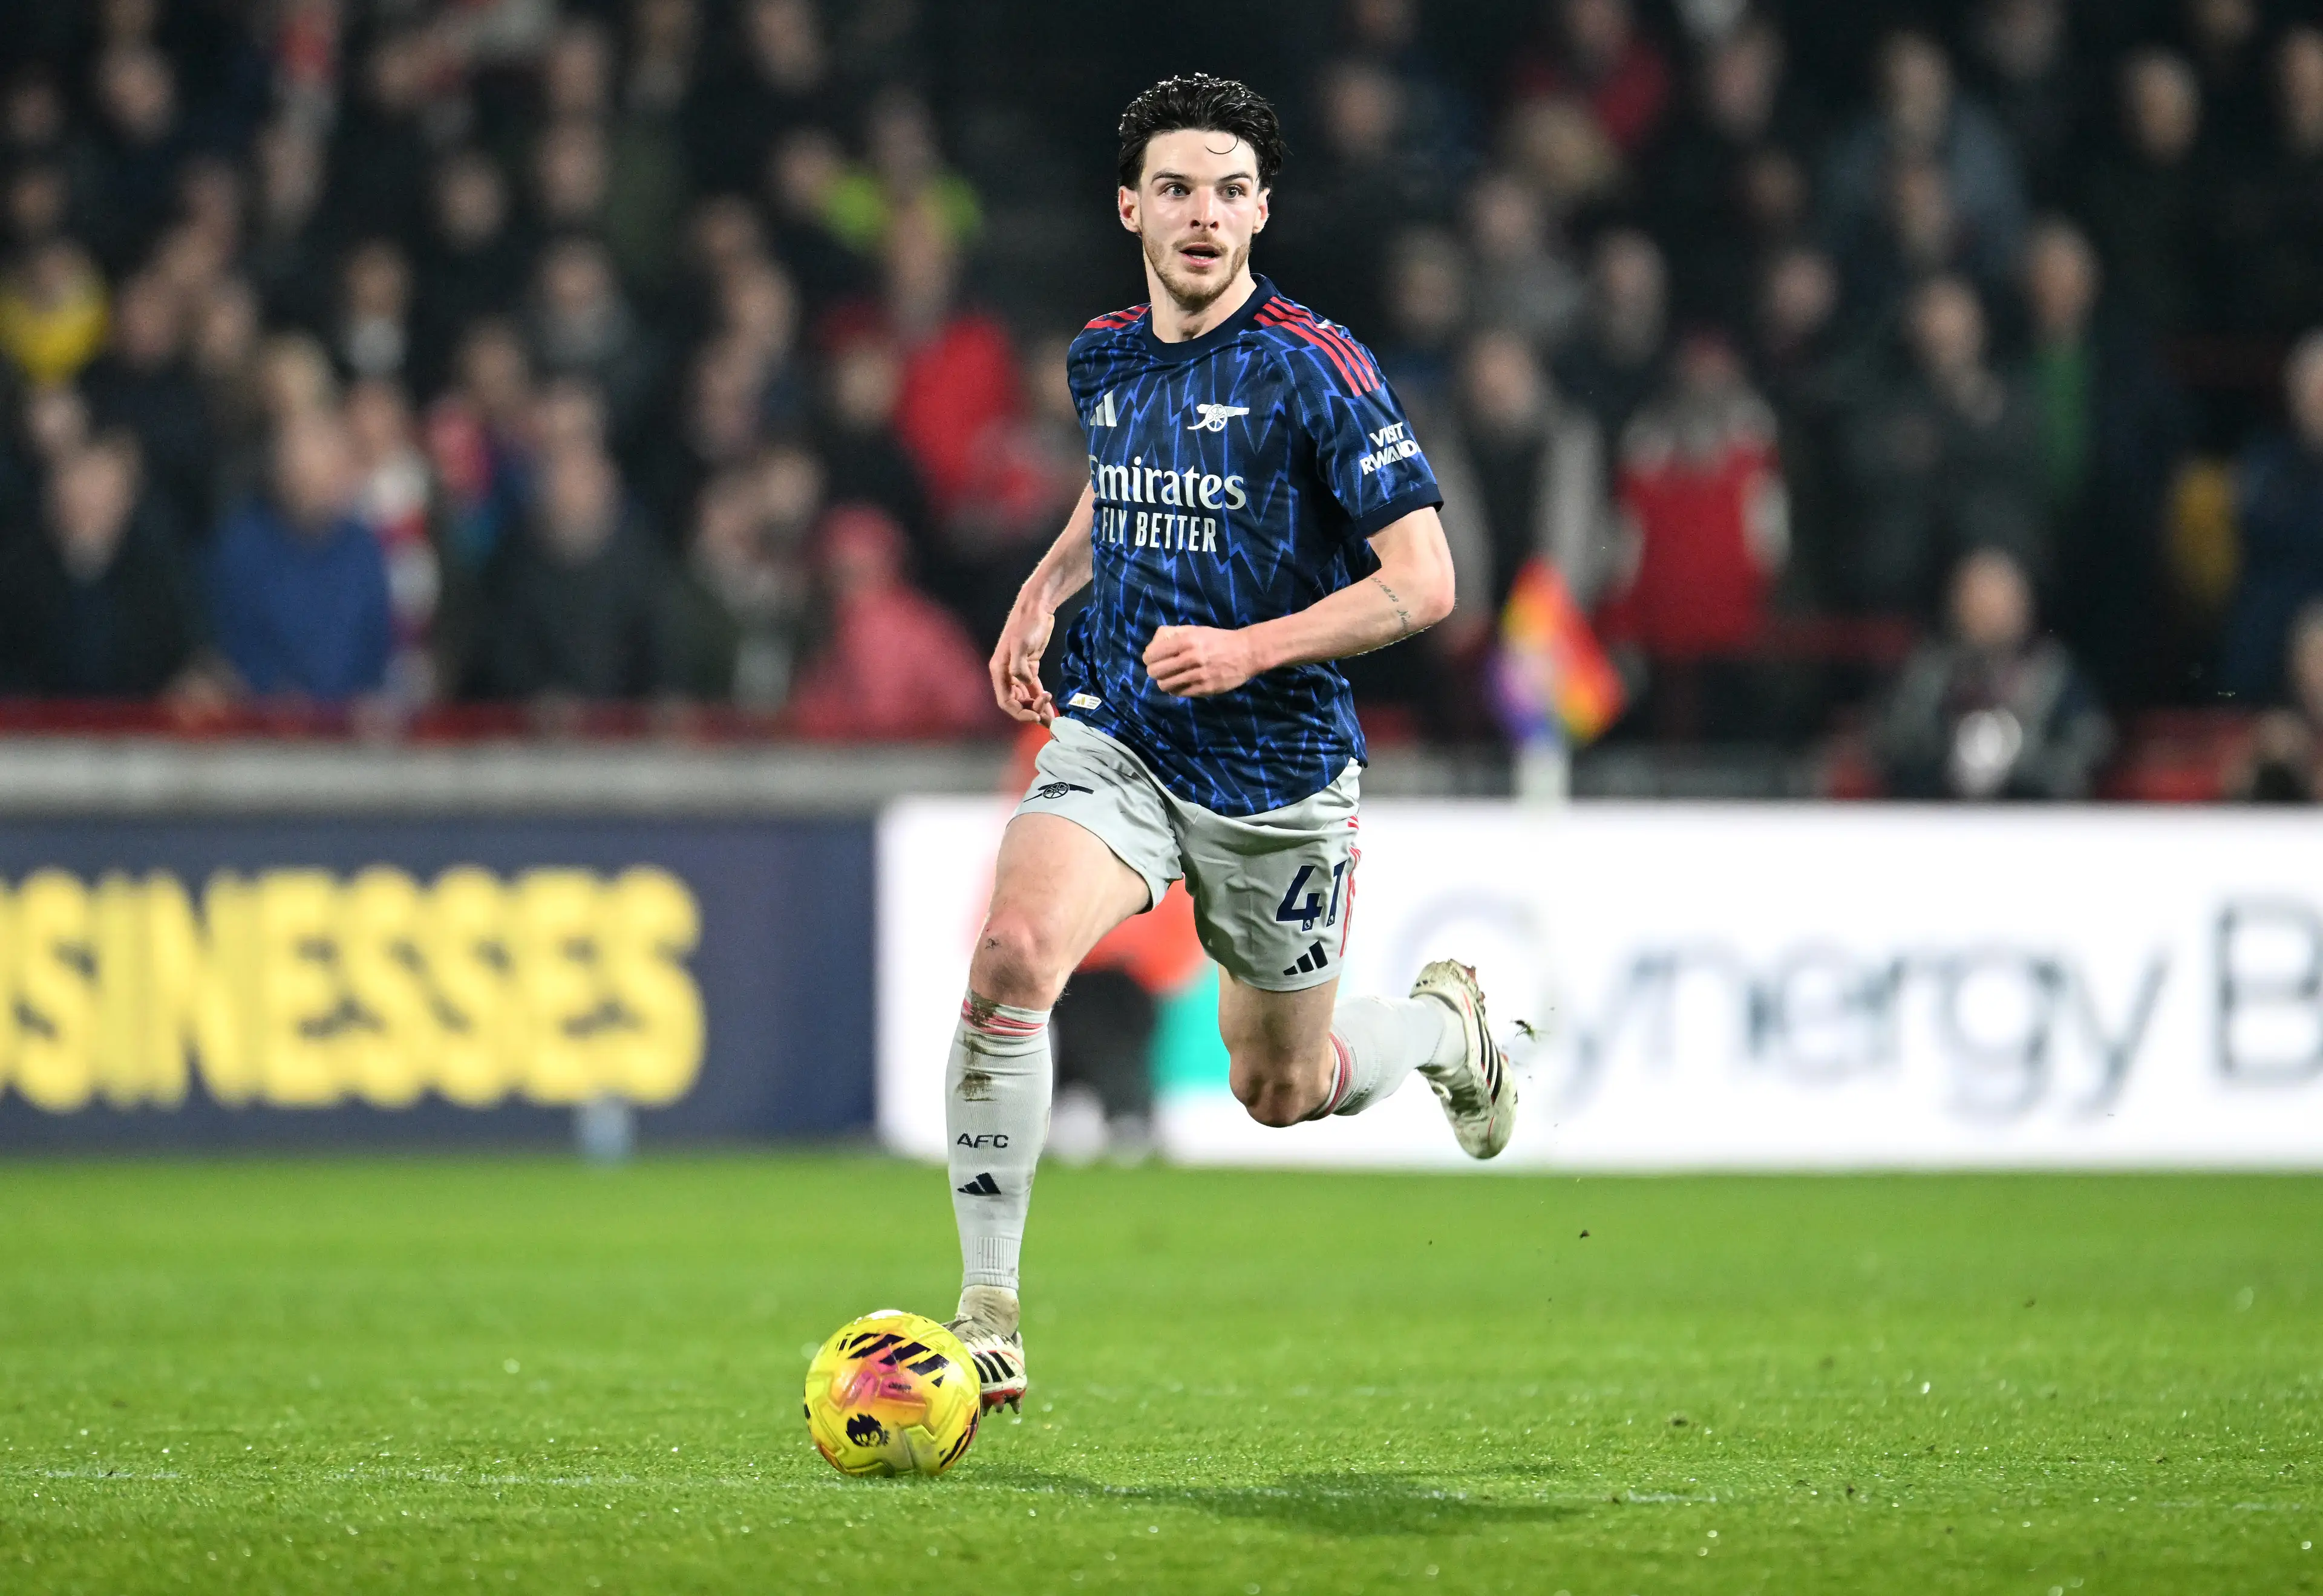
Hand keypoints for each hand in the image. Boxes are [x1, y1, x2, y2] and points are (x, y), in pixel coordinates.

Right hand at [989, 602, 1056, 724]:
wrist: (1037, 608)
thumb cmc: (1026, 624)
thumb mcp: (1021, 643)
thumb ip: (1019, 666)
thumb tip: (1024, 682)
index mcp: (999, 670)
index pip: (1005, 701)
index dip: (1019, 712)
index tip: (1036, 716)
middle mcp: (1006, 674)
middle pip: (1016, 702)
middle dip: (1030, 712)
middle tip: (1048, 717)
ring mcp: (1018, 671)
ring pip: (1025, 697)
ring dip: (1037, 708)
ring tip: (1052, 717)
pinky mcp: (1030, 667)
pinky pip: (1033, 688)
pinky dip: (1040, 697)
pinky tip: (1050, 705)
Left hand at [1143, 625, 1259, 697]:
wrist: (1247, 652)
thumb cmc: (1218, 639)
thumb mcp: (1195, 630)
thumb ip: (1173, 635)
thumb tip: (1152, 646)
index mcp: (1186, 641)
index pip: (1152, 655)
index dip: (1149, 659)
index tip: (1152, 660)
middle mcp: (1190, 658)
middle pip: (1155, 672)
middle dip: (1154, 671)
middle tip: (1160, 670)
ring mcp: (1198, 675)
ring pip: (1165, 685)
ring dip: (1164, 682)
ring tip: (1171, 678)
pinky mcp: (1205, 689)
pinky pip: (1180, 693)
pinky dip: (1176, 690)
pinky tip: (1181, 684)